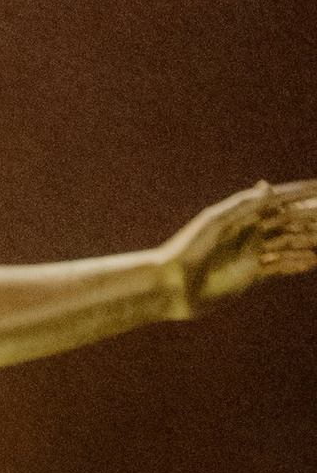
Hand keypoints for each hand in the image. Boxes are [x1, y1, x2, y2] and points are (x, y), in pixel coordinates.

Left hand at [166, 178, 316, 316]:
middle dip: (309, 217)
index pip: (278, 201)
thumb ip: (241, 205)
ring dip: (307, 240)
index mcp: (241, 215)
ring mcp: (250, 255)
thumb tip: (268, 186)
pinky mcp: (249, 276)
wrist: (170, 287)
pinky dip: (296, 264)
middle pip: (287, 221)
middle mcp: (248, 233)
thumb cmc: (186, 250)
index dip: (300, 194)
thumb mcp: (213, 223)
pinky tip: (312, 262)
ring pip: (287, 244)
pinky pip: (278, 267)